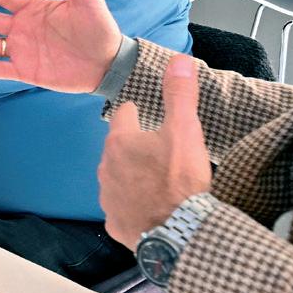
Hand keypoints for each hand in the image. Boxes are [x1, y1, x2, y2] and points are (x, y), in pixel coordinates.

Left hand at [99, 55, 213, 245]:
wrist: (178, 233)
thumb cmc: (180, 179)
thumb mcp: (185, 131)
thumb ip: (180, 95)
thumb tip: (179, 59)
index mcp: (120, 142)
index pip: (123, 116)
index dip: (136, 113)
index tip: (144, 113)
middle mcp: (106, 168)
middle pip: (118, 148)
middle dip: (134, 147)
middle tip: (158, 151)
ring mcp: (108, 198)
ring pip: (118, 178)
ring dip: (132, 176)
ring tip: (155, 180)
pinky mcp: (114, 224)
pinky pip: (122, 208)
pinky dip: (133, 205)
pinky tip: (150, 208)